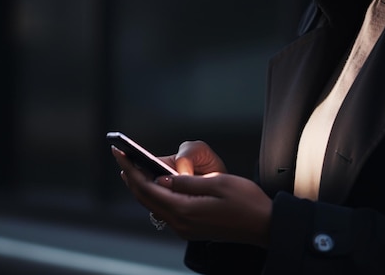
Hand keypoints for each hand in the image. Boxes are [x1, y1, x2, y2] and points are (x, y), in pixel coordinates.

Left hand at [112, 145, 270, 247]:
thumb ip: (186, 183)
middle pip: (146, 199)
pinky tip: (155, 186)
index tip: (120, 154)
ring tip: (134, 170)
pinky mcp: (192, 229)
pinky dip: (155, 197)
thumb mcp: (218, 184)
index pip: (148, 189)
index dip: (131, 170)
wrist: (264, 224)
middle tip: (122, 159)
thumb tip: (162, 180)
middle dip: (132, 178)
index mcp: (185, 210)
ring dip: (142, 188)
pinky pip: (165, 211)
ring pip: (154, 206)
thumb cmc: (246, 201)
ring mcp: (186, 228)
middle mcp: (181, 223)